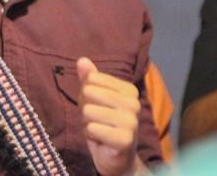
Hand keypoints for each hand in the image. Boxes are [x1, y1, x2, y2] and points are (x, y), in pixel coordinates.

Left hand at [78, 57, 139, 175]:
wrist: (115, 157)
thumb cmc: (103, 123)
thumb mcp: (94, 98)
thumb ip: (89, 79)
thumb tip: (82, 60)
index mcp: (129, 90)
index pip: (92, 79)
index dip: (86, 94)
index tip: (97, 106)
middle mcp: (134, 103)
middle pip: (88, 92)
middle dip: (85, 108)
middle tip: (96, 119)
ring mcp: (131, 122)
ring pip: (88, 111)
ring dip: (87, 122)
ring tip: (99, 129)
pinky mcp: (125, 139)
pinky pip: (92, 128)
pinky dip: (90, 134)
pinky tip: (100, 140)